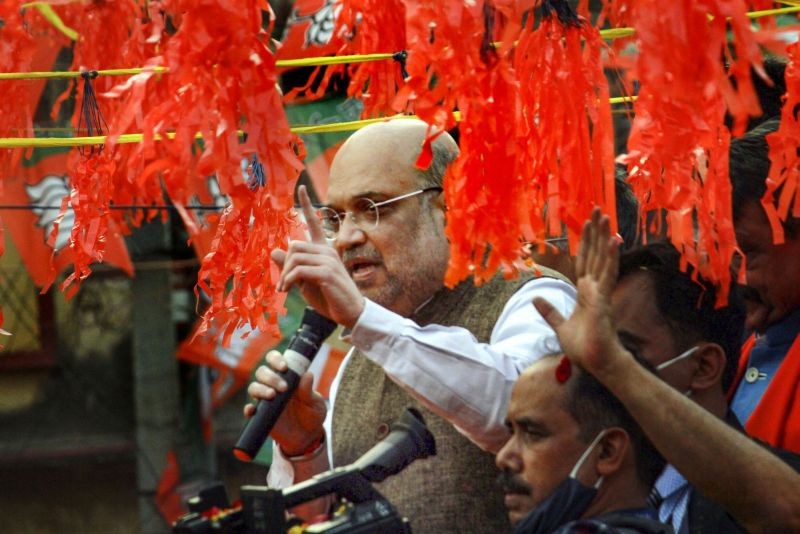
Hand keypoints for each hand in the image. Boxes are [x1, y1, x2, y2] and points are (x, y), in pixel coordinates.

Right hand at [244, 350, 326, 455]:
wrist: (307, 436)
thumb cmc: (312, 414)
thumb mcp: (315, 403)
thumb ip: (309, 391)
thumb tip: (308, 375)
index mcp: (286, 377)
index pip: (275, 360)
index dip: (276, 359)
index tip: (284, 367)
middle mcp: (273, 385)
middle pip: (262, 372)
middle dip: (270, 377)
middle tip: (283, 387)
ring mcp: (265, 400)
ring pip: (253, 387)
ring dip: (260, 389)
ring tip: (272, 395)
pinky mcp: (260, 415)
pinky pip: (249, 410)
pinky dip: (248, 409)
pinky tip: (253, 410)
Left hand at [271, 185, 364, 328]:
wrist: (350, 313)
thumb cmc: (330, 298)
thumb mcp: (305, 282)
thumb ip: (291, 267)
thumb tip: (273, 251)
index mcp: (324, 250)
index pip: (314, 223)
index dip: (307, 205)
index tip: (301, 188)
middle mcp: (327, 250)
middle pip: (294, 246)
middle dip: (283, 266)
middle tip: (282, 285)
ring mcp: (328, 260)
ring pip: (294, 258)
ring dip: (284, 275)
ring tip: (284, 289)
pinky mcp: (326, 272)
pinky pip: (299, 270)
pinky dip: (289, 280)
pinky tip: (288, 290)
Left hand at [532, 208, 628, 376]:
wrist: (596, 364)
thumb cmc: (583, 348)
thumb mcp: (559, 326)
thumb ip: (549, 311)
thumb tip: (535, 298)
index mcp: (585, 293)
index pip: (584, 262)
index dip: (586, 243)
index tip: (587, 224)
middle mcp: (595, 289)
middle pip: (595, 254)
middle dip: (596, 233)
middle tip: (598, 210)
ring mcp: (601, 293)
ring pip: (602, 259)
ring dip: (604, 238)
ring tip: (606, 217)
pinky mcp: (603, 300)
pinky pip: (607, 275)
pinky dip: (610, 257)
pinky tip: (614, 241)